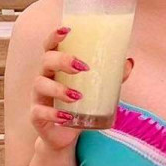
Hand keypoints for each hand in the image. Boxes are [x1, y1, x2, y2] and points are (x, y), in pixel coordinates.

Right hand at [30, 26, 133, 149]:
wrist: (63, 136)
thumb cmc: (78, 105)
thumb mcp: (95, 89)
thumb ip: (111, 76)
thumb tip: (128, 62)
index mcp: (56, 67)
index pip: (50, 46)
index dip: (55, 36)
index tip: (67, 30)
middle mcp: (44, 77)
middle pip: (45, 61)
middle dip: (62, 60)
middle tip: (82, 67)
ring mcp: (38, 97)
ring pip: (40, 85)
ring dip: (59, 89)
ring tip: (78, 96)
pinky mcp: (36, 116)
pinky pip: (40, 112)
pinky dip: (53, 114)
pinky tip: (67, 118)